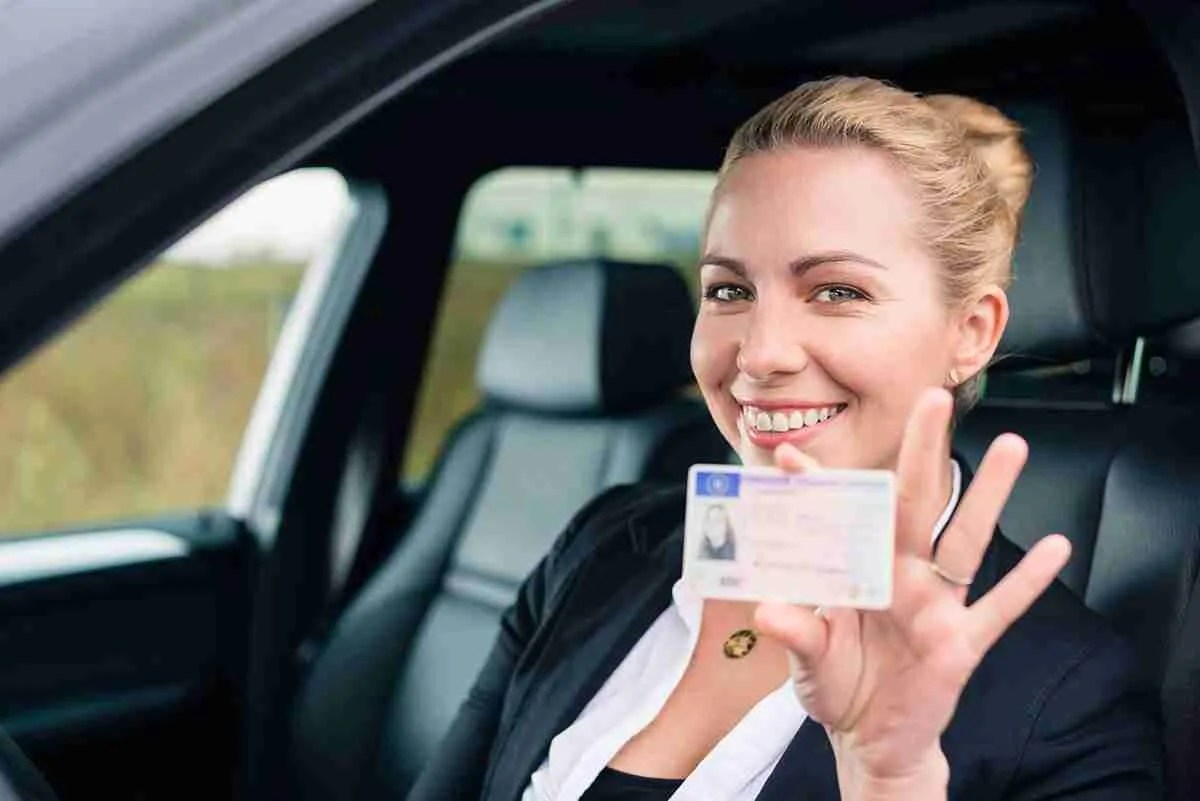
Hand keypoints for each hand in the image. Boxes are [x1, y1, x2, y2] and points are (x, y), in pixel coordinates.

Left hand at [754, 388, 1070, 798]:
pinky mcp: (961, 643)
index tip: (788, 454)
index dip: (815, 487)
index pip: (837, 519)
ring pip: (965, 541)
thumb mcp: (809, 664)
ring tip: (1011, 446)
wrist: (873, 741)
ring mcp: (934, 606)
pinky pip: (999, 608)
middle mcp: (899, 577)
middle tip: (933, 400)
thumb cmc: (838, 687)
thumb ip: (797, 635)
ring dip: (988, 496)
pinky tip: (1058, 548)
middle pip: (914, 505)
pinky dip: (1027, 582)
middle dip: (921, 453)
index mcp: (857, 573)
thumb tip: (767, 612)